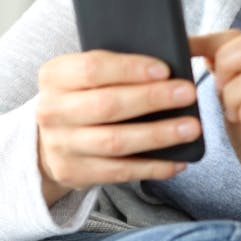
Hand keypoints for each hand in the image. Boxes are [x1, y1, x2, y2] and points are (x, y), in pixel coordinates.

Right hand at [34, 50, 199, 205]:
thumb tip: (166, 70)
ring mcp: (61, 145)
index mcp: (55, 75)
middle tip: (188, 93)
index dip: (131, 69)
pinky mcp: (73, 173)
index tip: (165, 70)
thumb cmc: (82, 95)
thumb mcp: (86, 75)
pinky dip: (152, 167)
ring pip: (115, 141)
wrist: (49, 136)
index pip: (93, 68)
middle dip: (152, 99)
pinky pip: (119, 172)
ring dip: (158, 135)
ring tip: (191, 127)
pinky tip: (177, 161)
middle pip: (107, 105)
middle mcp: (52, 110)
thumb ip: (116, 68)